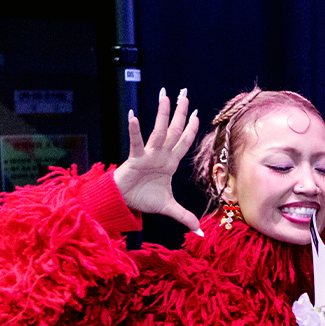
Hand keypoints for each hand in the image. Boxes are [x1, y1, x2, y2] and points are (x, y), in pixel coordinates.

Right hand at [114, 88, 202, 232]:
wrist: (123, 202)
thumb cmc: (144, 199)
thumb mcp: (169, 208)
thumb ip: (185, 217)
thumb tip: (201, 231)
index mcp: (170, 163)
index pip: (184, 143)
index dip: (191, 130)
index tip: (197, 114)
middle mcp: (161, 155)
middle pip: (174, 130)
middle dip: (180, 112)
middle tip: (184, 93)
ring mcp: (148, 155)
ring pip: (158, 131)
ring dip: (162, 114)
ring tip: (165, 95)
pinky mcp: (134, 160)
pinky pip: (135, 143)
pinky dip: (135, 130)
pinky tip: (133, 115)